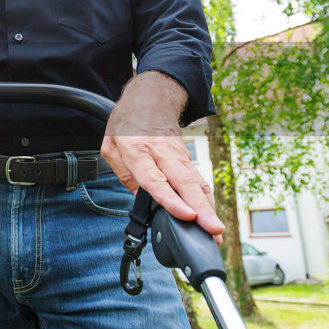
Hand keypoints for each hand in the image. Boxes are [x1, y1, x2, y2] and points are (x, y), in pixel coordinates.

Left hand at [101, 72, 224, 236]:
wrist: (150, 96)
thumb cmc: (127, 124)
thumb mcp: (111, 148)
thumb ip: (124, 175)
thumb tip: (141, 202)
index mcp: (136, 150)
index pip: (154, 179)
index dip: (171, 199)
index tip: (186, 216)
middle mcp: (161, 153)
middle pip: (184, 183)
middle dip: (201, 209)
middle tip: (214, 230)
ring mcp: (178, 155)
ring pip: (196, 183)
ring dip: (208, 208)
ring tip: (217, 232)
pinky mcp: (187, 158)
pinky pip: (197, 181)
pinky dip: (206, 200)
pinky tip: (211, 217)